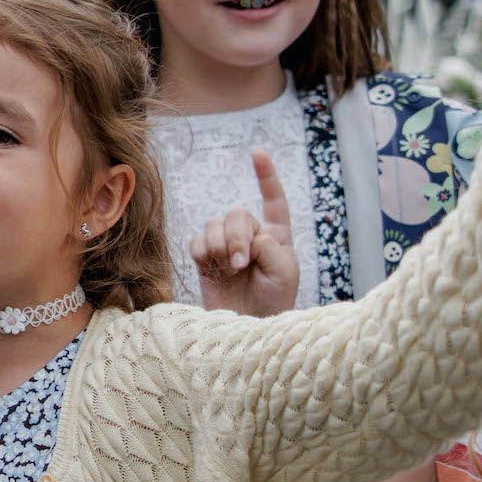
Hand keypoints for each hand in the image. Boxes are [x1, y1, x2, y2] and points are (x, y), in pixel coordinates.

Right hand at [191, 147, 299, 317]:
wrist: (249, 327)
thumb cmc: (274, 302)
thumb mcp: (285, 273)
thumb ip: (271, 248)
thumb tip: (251, 234)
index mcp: (275, 235)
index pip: (273, 200)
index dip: (266, 176)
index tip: (257, 153)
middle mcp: (250, 236)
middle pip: (236, 213)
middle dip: (236, 236)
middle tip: (240, 264)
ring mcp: (226, 246)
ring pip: (214, 224)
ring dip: (220, 245)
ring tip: (229, 269)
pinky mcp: (206, 259)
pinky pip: (197, 241)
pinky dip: (203, 253)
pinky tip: (212, 269)